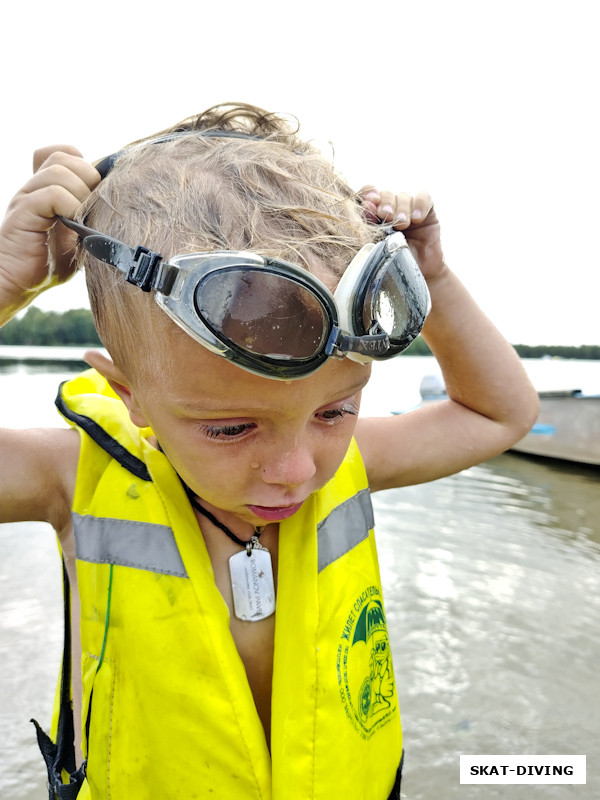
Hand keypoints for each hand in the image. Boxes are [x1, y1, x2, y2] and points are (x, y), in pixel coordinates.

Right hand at [0, 146, 99, 313]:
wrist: (17, 283)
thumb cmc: (47, 263)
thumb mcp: (77, 238)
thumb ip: (90, 219)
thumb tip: (118, 209)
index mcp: (48, 189)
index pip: (66, 153)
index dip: (86, 165)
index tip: (95, 194)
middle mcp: (35, 187)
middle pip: (65, 156)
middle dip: (89, 177)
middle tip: (92, 208)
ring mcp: (28, 196)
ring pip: (60, 170)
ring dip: (80, 193)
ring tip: (82, 218)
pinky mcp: (24, 211)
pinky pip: (53, 193)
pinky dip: (71, 207)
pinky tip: (73, 226)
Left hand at [358, 186, 445, 281]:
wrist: (419, 274)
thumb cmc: (394, 263)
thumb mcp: (378, 246)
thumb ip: (370, 227)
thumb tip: (366, 207)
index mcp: (374, 216)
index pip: (369, 196)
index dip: (368, 195)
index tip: (369, 203)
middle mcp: (391, 209)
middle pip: (386, 195)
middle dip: (386, 204)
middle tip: (387, 216)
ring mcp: (409, 209)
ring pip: (404, 196)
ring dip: (402, 208)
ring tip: (402, 224)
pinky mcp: (427, 211)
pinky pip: (424, 198)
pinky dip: (420, 205)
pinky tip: (417, 219)